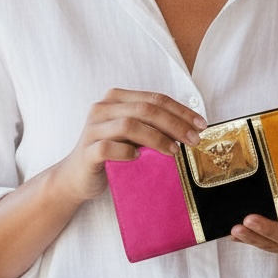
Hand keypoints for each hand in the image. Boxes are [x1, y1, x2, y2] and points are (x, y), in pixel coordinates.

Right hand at [56, 88, 206, 203]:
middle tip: (193, 140)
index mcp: (116, 99)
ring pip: (129, 125)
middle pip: (145, 109)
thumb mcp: (133, 137)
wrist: (76, 178)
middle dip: (174, 123)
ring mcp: (92, 129)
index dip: (180, 110)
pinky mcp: (87, 152)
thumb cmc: (110, 155)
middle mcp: (102, 109)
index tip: (201, 125)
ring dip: (156, 138)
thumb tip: (190, 131)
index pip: (154, 99)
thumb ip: (152, 128)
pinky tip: (138, 158)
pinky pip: (109, 147)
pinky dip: (126, 152)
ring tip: (174, 151)